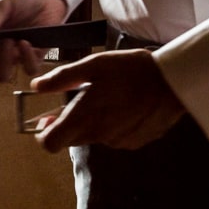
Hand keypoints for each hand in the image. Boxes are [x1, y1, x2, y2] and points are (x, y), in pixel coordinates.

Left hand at [31, 49, 186, 151]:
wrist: (173, 82)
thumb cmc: (131, 69)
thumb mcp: (94, 65)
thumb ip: (62, 78)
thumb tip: (36, 86)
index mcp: (85, 116)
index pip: (50, 143)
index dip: (44, 134)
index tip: (47, 120)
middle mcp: (99, 135)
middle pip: (71, 140)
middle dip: (69, 124)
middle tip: (79, 101)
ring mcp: (118, 142)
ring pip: (94, 136)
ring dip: (94, 122)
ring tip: (109, 98)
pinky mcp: (134, 143)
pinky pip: (114, 137)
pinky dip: (113, 125)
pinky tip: (126, 106)